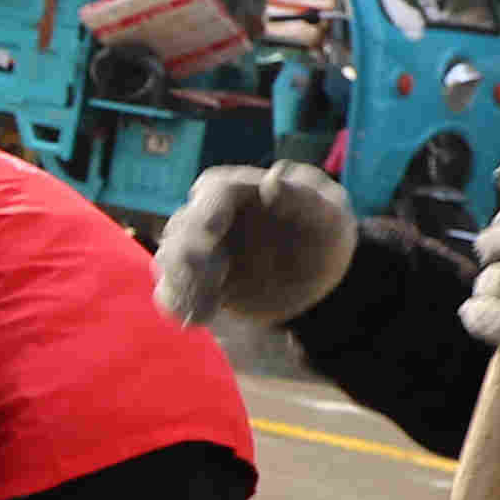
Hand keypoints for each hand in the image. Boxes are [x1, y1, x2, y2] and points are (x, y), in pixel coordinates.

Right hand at [158, 160, 359, 329]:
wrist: (319, 277)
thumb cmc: (324, 232)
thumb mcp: (329, 213)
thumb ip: (304, 197)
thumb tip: (270, 181)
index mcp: (239, 189)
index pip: (214, 192)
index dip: (207, 211)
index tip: (210, 232)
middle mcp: (209, 215)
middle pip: (183, 227)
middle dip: (189, 254)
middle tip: (212, 281)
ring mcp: (198, 250)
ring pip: (170, 260)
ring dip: (182, 282)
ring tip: (207, 308)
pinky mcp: (195, 281)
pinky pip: (171, 291)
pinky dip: (178, 305)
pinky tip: (198, 318)